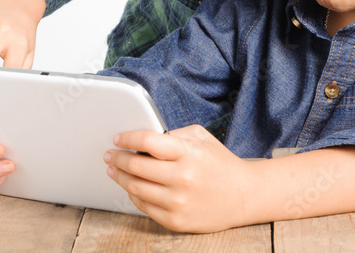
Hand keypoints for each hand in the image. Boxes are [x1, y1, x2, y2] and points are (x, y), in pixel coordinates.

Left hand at [104, 124, 253, 232]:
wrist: (244, 196)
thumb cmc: (221, 164)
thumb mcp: (202, 138)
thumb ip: (174, 134)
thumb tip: (144, 138)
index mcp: (188, 153)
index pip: (147, 141)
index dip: (127, 138)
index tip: (118, 138)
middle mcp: (182, 178)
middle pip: (136, 166)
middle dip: (117, 158)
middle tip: (110, 155)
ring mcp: (178, 202)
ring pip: (135, 188)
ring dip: (120, 177)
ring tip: (114, 170)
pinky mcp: (176, 220)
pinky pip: (144, 207)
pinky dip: (134, 195)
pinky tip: (131, 187)